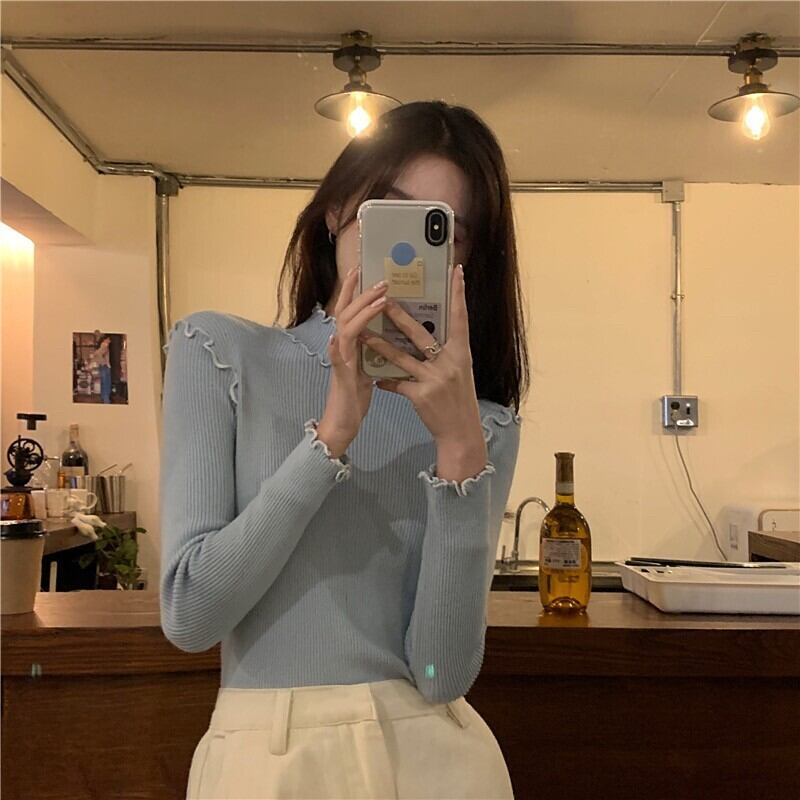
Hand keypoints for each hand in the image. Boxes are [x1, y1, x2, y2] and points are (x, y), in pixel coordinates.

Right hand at [317, 266, 389, 456]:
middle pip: (345, 312)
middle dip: (359, 292)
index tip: (363, 269)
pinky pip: (338, 358)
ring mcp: (340, 360)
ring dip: (360, 312)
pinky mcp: (341, 376)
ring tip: (377, 298)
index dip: (355, 291)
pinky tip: (337, 336)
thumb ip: (371, 349)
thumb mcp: (368, 366)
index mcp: (351, 343)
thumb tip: (384, 333)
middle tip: (376, 276)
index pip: (352, 311)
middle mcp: (342, 347)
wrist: (342, 422)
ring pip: (345, 329)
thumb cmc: (356, 396)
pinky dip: (338, 346)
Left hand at [357, 264, 485, 450]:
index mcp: (461, 353)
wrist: (461, 433)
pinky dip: (386, 381)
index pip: (460, 318)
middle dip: (400, 317)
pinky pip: (397, 384)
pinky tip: (376, 379)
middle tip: (383, 300)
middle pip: (420, 334)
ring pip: (401, 357)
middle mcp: (449, 363)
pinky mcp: (420, 396)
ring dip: (380, 346)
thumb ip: (447, 353)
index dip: (459, 295)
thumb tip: (431, 334)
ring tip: (363, 335)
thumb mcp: (460, 372)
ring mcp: (434, 379)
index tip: (457, 272)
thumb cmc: (460, 400)